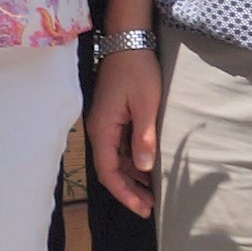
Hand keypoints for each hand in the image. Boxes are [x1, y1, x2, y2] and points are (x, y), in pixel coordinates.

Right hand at [88, 44, 162, 215]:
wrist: (128, 42)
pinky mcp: (113, 118)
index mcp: (102, 129)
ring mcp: (105, 124)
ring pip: (115, 160)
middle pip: (109, 169)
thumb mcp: (146, 104)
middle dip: (128, 190)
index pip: (107, 170)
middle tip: (150, 208)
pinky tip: (148, 169)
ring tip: (152, 194)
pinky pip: (119, 148)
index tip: (142, 208)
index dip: (123, 192)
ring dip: (131, 178)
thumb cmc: (137, 71)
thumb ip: (144, 137)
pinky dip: (133, 162)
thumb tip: (144, 167)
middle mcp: (99, 130)